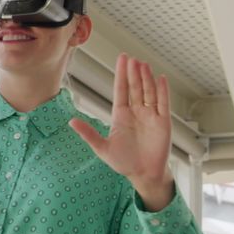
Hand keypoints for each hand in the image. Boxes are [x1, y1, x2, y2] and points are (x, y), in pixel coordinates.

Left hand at [69, 53, 173, 209]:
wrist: (144, 175)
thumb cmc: (124, 162)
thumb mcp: (102, 148)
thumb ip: (88, 134)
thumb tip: (71, 122)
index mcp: (120, 115)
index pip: (121, 90)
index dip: (121, 75)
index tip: (122, 60)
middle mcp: (136, 112)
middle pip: (134, 87)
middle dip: (133, 73)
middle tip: (131, 58)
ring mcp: (150, 116)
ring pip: (148, 92)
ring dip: (146, 78)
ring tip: (143, 64)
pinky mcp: (162, 122)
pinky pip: (163, 103)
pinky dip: (163, 91)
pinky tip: (161, 78)